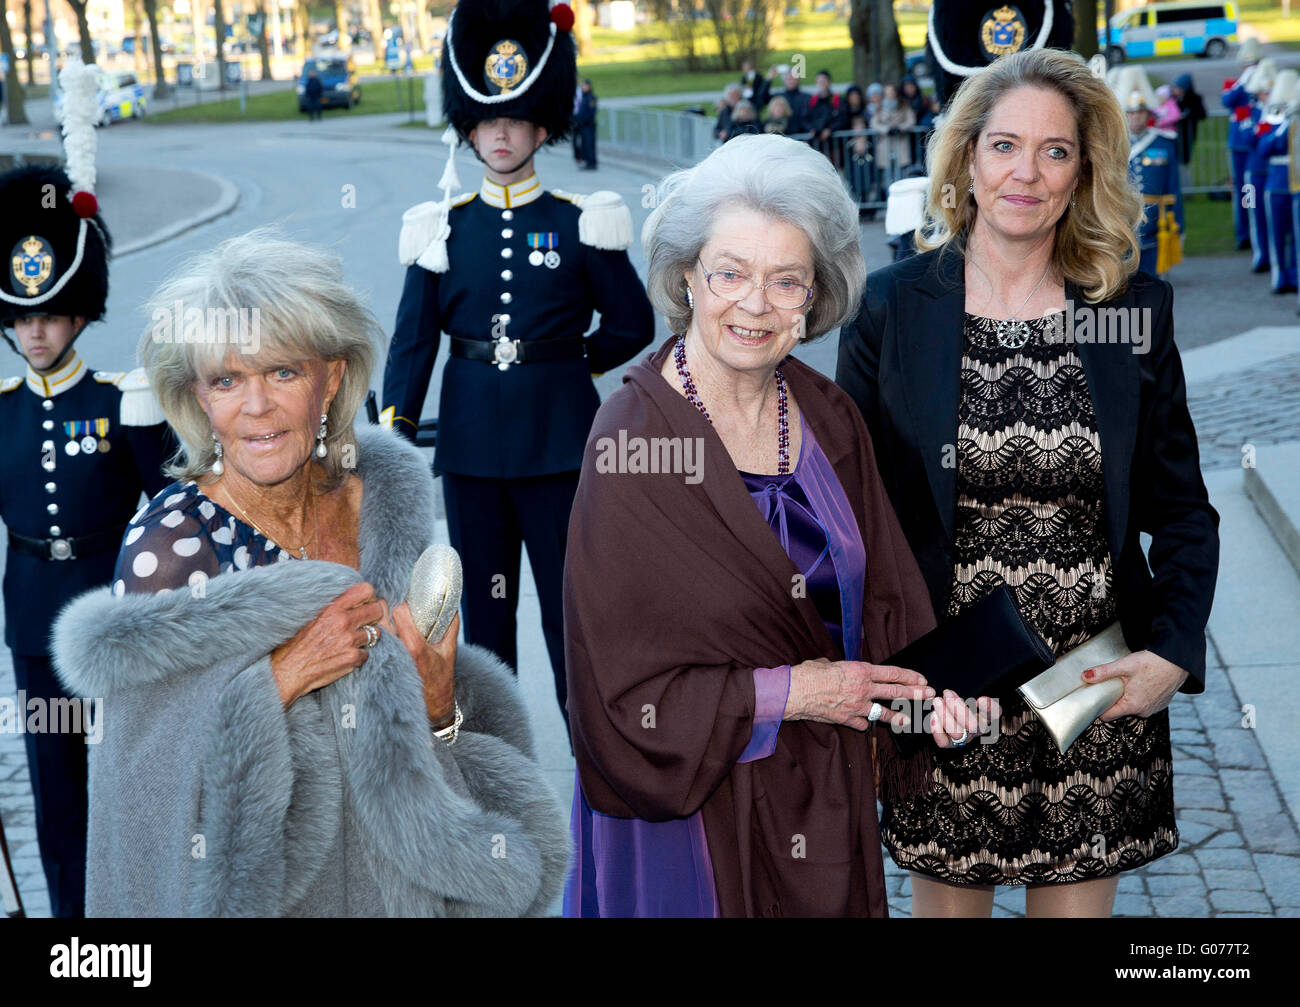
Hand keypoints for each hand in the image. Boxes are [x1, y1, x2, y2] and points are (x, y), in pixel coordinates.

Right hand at [270, 582, 386, 708]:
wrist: (287, 670)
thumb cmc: (295, 643)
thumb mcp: (310, 616)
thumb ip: (331, 606)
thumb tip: (349, 600)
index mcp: (332, 607)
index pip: (365, 590)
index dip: (369, 597)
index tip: (364, 604)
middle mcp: (343, 621)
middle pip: (376, 610)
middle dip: (373, 616)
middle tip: (365, 623)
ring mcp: (349, 640)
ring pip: (375, 633)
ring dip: (367, 637)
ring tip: (352, 642)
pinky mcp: (352, 658)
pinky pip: (367, 653)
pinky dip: (359, 656)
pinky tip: (345, 656)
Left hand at [383, 603, 458, 726]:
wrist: (432, 706)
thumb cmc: (441, 679)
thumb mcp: (450, 650)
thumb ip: (450, 626)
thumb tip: (449, 606)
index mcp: (415, 646)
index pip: (399, 612)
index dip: (401, 602)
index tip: (403, 601)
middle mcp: (398, 652)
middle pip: (381, 619)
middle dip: (382, 608)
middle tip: (385, 604)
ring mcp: (385, 661)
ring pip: (373, 632)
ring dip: (375, 622)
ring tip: (378, 618)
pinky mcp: (378, 668)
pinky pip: (370, 646)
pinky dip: (371, 638)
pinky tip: (374, 635)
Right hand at [785, 658, 933, 731]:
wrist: (794, 693)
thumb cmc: (808, 674)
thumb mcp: (828, 663)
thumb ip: (841, 668)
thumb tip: (839, 668)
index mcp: (860, 671)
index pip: (891, 673)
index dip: (909, 676)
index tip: (921, 679)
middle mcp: (862, 689)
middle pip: (894, 692)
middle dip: (914, 694)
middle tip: (928, 695)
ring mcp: (856, 706)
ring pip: (883, 712)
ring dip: (898, 716)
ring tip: (909, 719)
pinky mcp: (846, 719)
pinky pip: (861, 724)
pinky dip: (864, 723)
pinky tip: (867, 724)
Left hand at [930, 690, 1000, 748]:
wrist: (947, 713)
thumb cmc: (958, 701)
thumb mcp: (967, 693)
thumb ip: (971, 695)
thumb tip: (974, 699)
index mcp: (985, 716)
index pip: (994, 714)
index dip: (989, 709)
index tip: (980, 699)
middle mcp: (976, 729)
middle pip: (973, 725)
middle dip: (958, 709)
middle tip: (947, 693)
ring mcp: (963, 738)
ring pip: (957, 734)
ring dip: (945, 716)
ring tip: (937, 701)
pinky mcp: (949, 743)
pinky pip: (944, 742)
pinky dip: (937, 730)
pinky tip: (933, 716)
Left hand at [1085, 649, 1188, 719]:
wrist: (1178, 661)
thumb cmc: (1152, 663)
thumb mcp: (1124, 665)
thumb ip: (1103, 672)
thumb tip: (1084, 676)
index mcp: (1133, 706)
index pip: (1108, 716)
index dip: (1098, 707)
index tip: (1094, 697)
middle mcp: (1144, 712)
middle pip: (1120, 710)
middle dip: (1114, 700)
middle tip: (1112, 685)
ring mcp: (1154, 709)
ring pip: (1133, 707)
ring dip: (1128, 697)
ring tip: (1128, 682)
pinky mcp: (1161, 704)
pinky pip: (1145, 703)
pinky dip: (1141, 696)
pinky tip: (1141, 684)